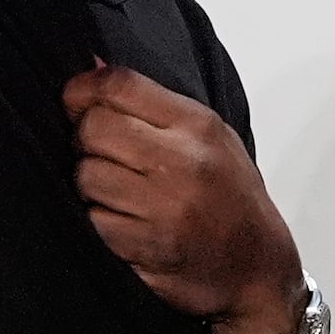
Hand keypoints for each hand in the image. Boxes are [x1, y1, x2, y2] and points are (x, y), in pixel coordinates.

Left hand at [65, 63, 305, 333]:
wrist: (258, 267)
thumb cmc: (232, 198)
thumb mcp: (211, 139)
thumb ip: (154, 106)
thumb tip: (92, 66)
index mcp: (198, 126)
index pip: (120, 85)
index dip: (83, 90)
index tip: (76, 102)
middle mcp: (182, 161)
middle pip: (92, 128)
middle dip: (85, 141)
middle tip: (103, 156)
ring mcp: (164, 207)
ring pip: (85, 176)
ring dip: (89, 186)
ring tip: (117, 194)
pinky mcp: (147, 246)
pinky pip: (92, 220)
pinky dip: (99, 222)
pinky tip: (123, 223)